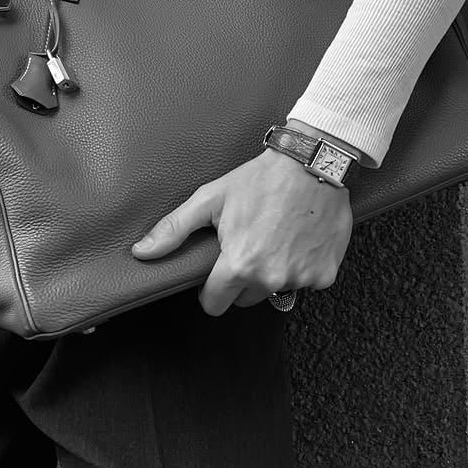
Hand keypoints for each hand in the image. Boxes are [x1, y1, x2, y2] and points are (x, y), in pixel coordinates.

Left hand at [130, 149, 352, 315]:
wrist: (312, 163)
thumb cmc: (260, 179)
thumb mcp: (210, 199)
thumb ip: (174, 230)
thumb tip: (141, 253)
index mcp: (240, 265)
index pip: (215, 304)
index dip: (211, 288)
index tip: (216, 270)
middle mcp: (272, 278)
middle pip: (245, 300)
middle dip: (241, 280)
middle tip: (246, 246)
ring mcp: (302, 278)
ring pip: (275, 291)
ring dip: (272, 273)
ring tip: (274, 238)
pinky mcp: (326, 274)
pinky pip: (306, 283)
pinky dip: (302, 267)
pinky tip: (297, 240)